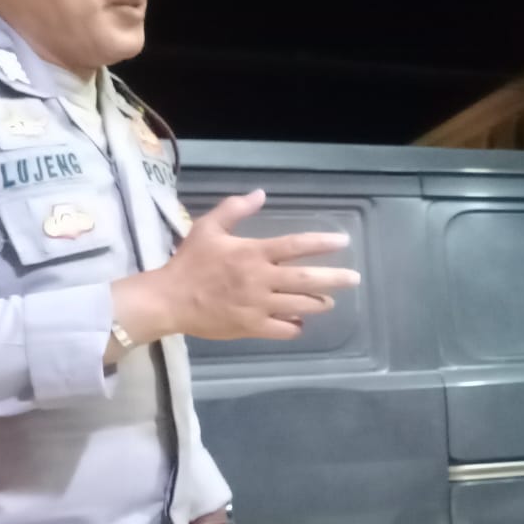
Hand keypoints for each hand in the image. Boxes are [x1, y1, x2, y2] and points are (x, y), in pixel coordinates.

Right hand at [115, 190, 362, 345]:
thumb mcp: (208, 228)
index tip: (343, 241)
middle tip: (354, 278)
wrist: (169, 300)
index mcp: (253, 253)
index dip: (322, 243)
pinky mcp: (251, 327)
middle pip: (307, 279)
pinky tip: (299, 322)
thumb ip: (235, 209)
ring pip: (300, 306)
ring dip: (318, 303)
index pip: (295, 246)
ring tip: (328, 301)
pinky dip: (295, 326)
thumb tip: (261, 194)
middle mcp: (260, 280)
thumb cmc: (189, 263)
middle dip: (334, 279)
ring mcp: (258, 306)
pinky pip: (283, 330)